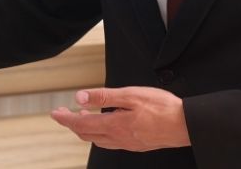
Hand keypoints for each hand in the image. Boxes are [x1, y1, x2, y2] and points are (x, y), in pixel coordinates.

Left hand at [50, 86, 190, 151]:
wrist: (185, 125)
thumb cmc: (162, 108)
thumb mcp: (130, 95)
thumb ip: (103, 97)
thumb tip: (80, 98)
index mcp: (114, 126)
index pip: (81, 124)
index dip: (65, 119)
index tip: (55, 113)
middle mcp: (118, 139)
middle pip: (87, 134)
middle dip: (72, 124)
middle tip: (64, 114)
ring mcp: (127, 144)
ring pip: (98, 140)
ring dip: (86, 130)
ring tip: (82, 117)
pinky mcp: (136, 145)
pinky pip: (111, 142)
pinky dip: (100, 134)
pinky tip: (105, 125)